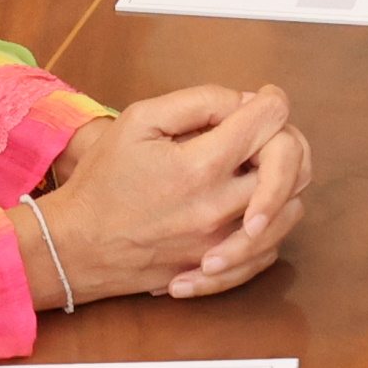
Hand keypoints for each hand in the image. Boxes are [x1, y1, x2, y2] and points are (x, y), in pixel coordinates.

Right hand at [33, 84, 310, 302]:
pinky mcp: (218, 269)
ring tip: (255, 168)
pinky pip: (270, 249)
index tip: (265, 98)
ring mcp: (221, 242)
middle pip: (292, 163)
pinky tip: (247, 209)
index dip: (272, 100)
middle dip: (284, 138)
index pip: (269, 120)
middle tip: (264, 133)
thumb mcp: (138, 121)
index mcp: (199, 166)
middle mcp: (218, 207)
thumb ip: (198, 102)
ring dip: (283, 182)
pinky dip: (270, 226)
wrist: (75, 247)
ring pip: (291, 208)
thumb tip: (246, 101)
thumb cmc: (102, 182)